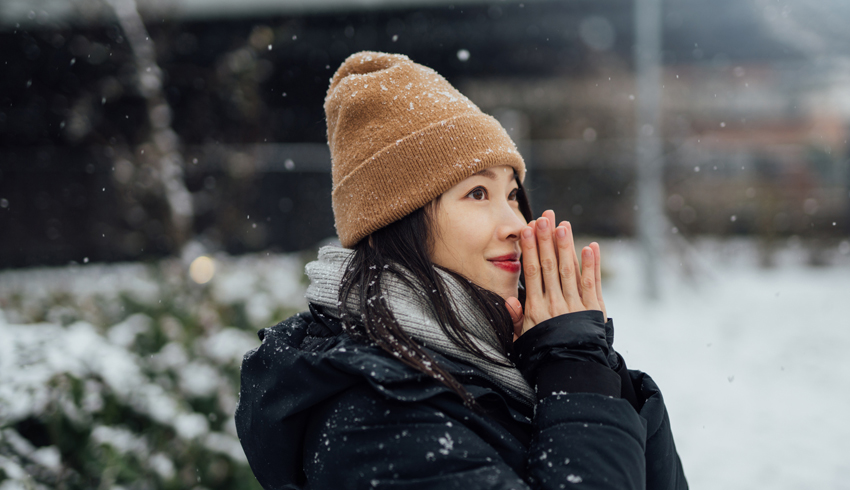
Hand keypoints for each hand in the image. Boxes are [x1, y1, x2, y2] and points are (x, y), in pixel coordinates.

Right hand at [505, 210, 607, 340]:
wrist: (571, 369)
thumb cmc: (543, 352)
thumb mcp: (522, 338)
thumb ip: (515, 319)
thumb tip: (510, 300)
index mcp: (536, 309)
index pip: (532, 273)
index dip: (530, 250)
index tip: (528, 230)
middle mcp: (555, 304)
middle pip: (549, 266)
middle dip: (546, 240)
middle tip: (545, 218)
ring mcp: (576, 306)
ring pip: (570, 270)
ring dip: (566, 246)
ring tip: (564, 225)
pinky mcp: (594, 310)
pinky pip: (592, 284)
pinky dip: (592, 265)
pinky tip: (590, 247)